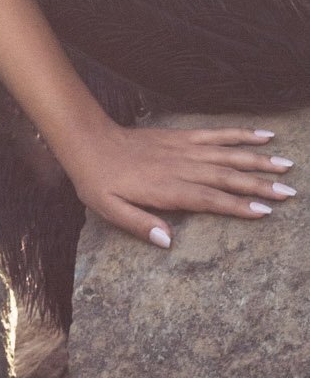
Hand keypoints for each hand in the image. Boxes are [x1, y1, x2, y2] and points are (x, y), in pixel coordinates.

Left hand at [64, 120, 297, 248]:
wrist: (89, 141)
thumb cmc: (98, 180)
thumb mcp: (108, 209)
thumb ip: (138, 224)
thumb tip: (168, 242)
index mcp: (167, 188)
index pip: (209, 199)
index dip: (237, 205)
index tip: (265, 211)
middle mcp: (181, 167)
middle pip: (226, 177)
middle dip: (259, 185)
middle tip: (289, 192)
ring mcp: (184, 149)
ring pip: (227, 155)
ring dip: (258, 160)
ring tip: (286, 165)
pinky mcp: (182, 137)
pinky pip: (216, 135)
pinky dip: (240, 134)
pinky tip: (262, 135)